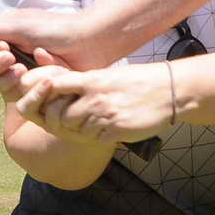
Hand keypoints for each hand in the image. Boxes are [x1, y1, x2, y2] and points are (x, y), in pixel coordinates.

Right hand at [0, 34, 71, 104]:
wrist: (88, 43)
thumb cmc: (55, 29)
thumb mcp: (19, 27)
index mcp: (0, 35)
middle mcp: (6, 54)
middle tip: (10, 57)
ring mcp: (18, 72)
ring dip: (3, 79)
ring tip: (21, 70)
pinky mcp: (31, 88)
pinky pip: (15, 96)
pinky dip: (25, 86)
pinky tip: (42, 76)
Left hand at [15, 62, 176, 145]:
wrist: (169, 91)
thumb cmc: (138, 81)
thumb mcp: (109, 75)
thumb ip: (83, 81)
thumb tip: (55, 83)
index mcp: (91, 80)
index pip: (53, 86)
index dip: (45, 96)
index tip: (50, 101)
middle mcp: (94, 97)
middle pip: (58, 115)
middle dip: (59, 120)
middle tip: (69, 120)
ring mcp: (104, 115)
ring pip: (73, 130)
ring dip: (77, 130)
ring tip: (90, 124)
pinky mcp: (115, 131)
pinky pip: (92, 140)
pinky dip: (94, 138)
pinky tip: (105, 129)